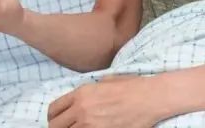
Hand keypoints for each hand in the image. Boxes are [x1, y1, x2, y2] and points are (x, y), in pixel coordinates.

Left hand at [48, 75, 168, 127]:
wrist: (151, 98)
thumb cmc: (132, 86)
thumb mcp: (106, 80)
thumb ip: (89, 91)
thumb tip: (80, 100)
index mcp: (82, 93)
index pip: (54, 109)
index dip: (53, 116)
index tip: (57, 119)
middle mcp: (82, 110)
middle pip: (55, 126)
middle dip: (58, 127)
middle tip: (65, 127)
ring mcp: (92, 125)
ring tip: (80, 127)